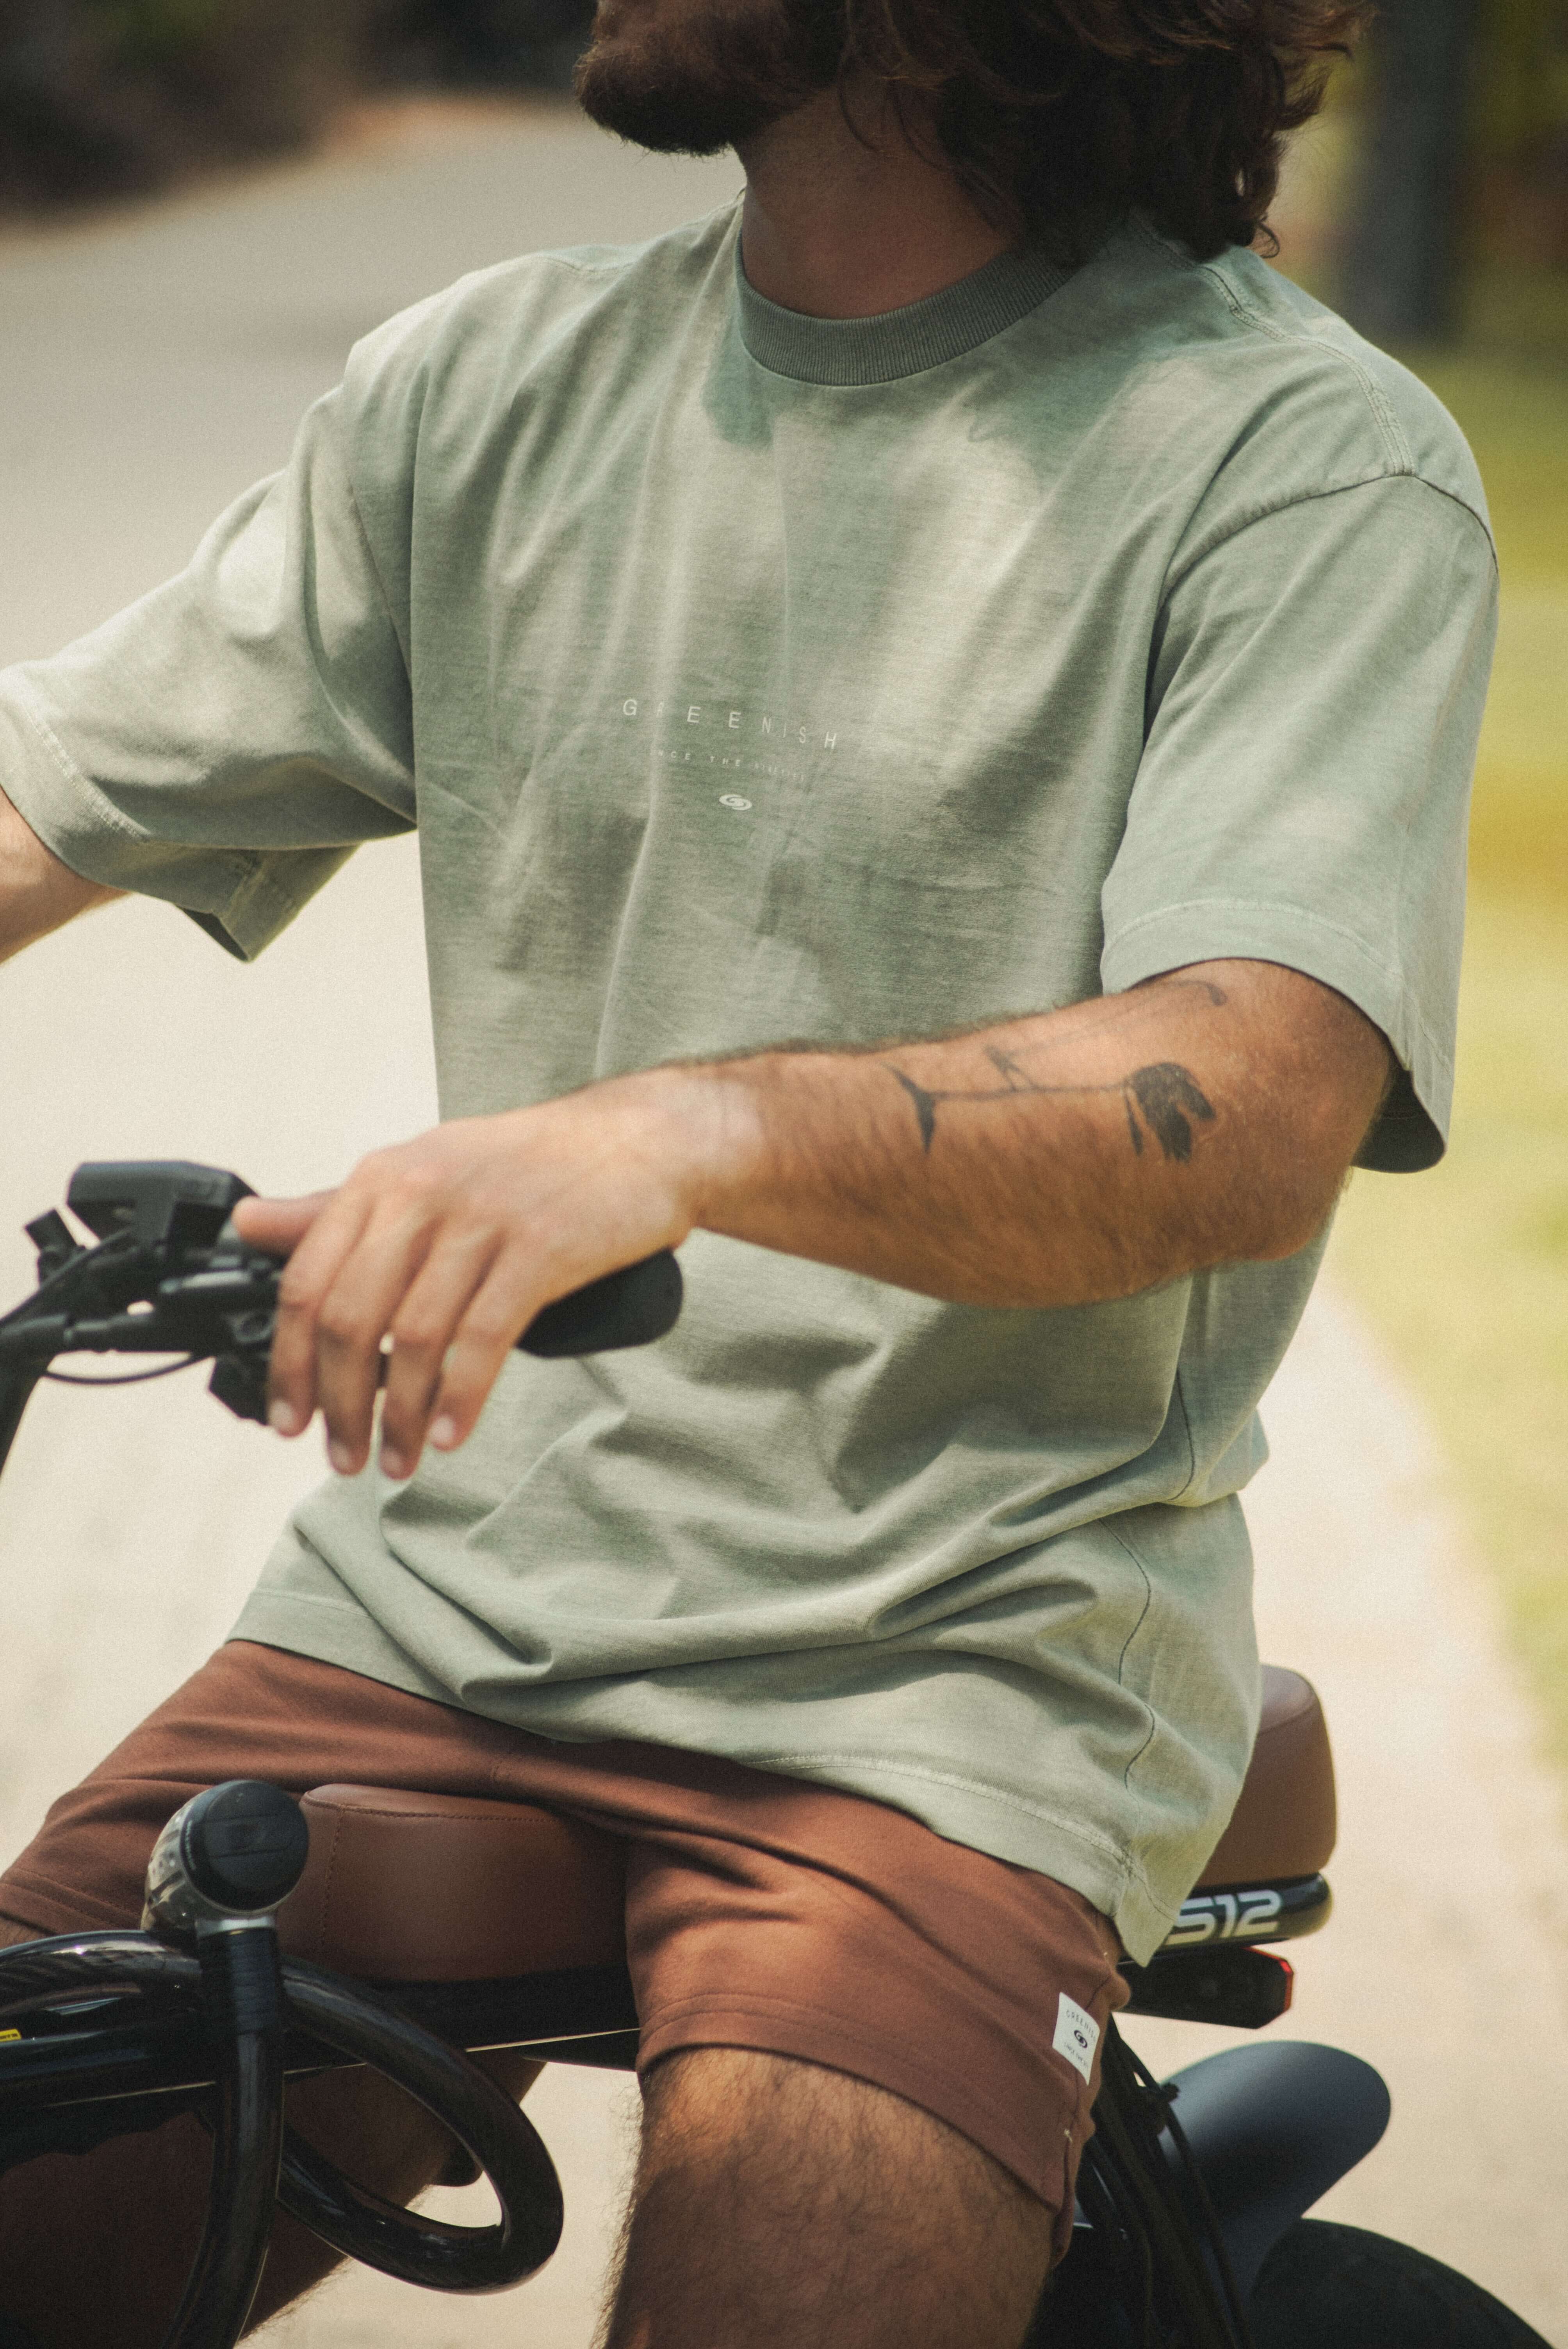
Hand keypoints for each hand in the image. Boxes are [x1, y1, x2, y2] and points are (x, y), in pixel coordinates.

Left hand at [230, 1075, 716, 1480]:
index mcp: (382, 1177)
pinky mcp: (540, 1248)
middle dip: (339, 1403)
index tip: (289, 1419)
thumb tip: (248, 1225)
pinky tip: (450, 1434)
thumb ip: (336, 1209)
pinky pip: (484, 1338)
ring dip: (400, 1416)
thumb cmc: (531, 1165)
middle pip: (351, 1317)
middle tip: (344, 1456)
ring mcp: (482, 1219)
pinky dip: (461, 1398)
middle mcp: (423, 1193)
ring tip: (398, 1460)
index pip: (306, 1280)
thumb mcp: (423, 1171)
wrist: (642, 1139)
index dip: (288, 1362)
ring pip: (416, 1337)